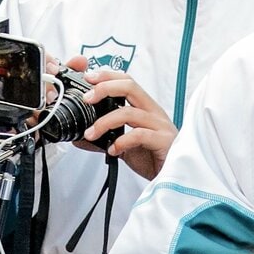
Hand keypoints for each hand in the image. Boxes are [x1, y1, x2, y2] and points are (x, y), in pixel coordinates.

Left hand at [71, 57, 175, 180]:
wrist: (173, 178)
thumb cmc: (152, 157)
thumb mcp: (124, 145)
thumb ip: (105, 139)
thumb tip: (80, 138)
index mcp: (145, 107)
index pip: (127, 81)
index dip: (108, 76)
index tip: (88, 77)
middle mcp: (153, 112)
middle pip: (130, 86)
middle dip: (105, 88)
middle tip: (87, 99)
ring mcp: (159, 125)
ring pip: (130, 112)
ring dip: (105, 122)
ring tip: (91, 134)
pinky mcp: (163, 141)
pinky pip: (139, 135)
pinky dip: (121, 142)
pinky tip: (112, 150)